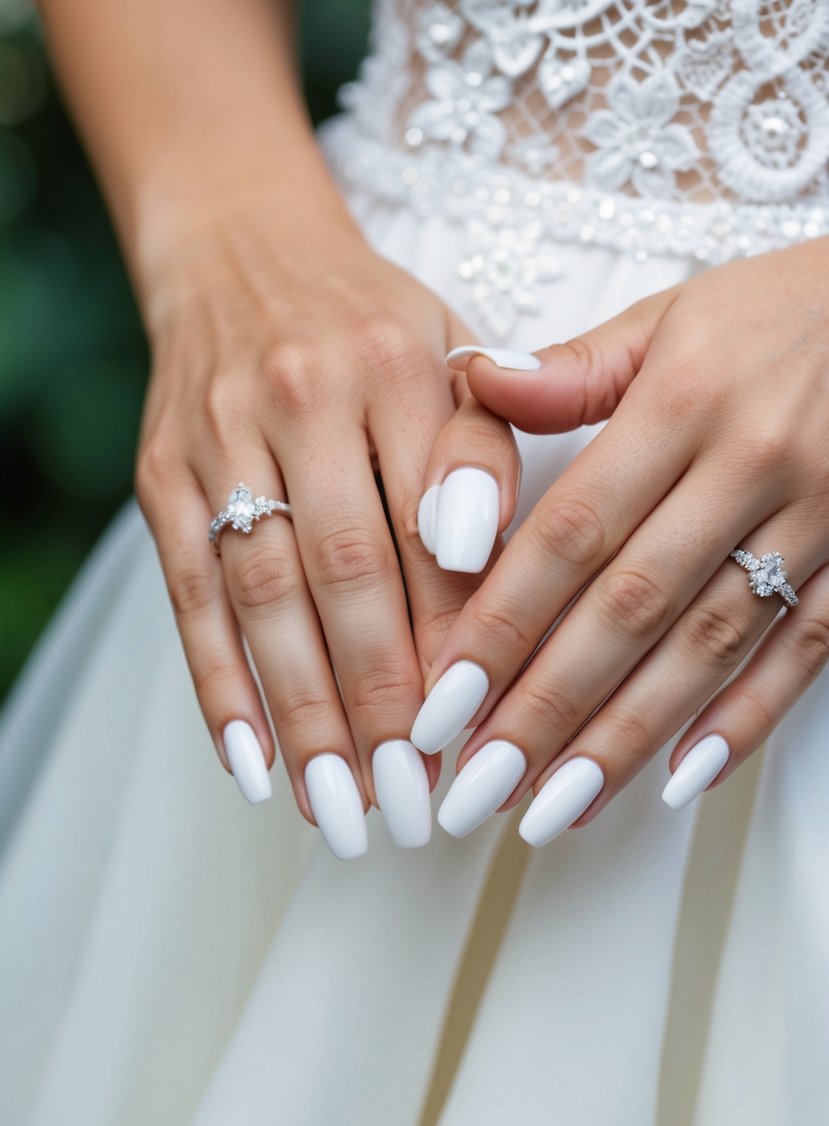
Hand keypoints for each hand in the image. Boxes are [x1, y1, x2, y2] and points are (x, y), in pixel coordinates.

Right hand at [135, 195, 477, 855]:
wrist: (239, 253)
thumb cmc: (370, 325)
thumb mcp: (450, 354)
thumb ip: (482, 452)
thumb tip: (479, 563)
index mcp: (397, 365)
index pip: (434, 529)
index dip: (456, 642)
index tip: (483, 735)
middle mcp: (302, 398)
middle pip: (345, 575)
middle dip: (381, 704)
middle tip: (414, 807)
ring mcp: (219, 439)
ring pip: (263, 599)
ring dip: (302, 716)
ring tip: (340, 812)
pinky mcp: (161, 478)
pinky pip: (190, 596)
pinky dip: (219, 685)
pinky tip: (252, 763)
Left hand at [411, 239, 828, 843]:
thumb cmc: (779, 313)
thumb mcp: (672, 315)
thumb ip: (570, 366)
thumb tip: (470, 382)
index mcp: (684, 401)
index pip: (570, 532)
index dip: (501, 624)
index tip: (443, 701)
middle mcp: (749, 467)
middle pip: (629, 608)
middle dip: (547, 707)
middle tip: (478, 785)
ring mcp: (816, 519)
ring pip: (709, 647)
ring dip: (627, 736)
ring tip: (555, 806)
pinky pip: (808, 652)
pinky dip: (746, 719)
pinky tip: (682, 778)